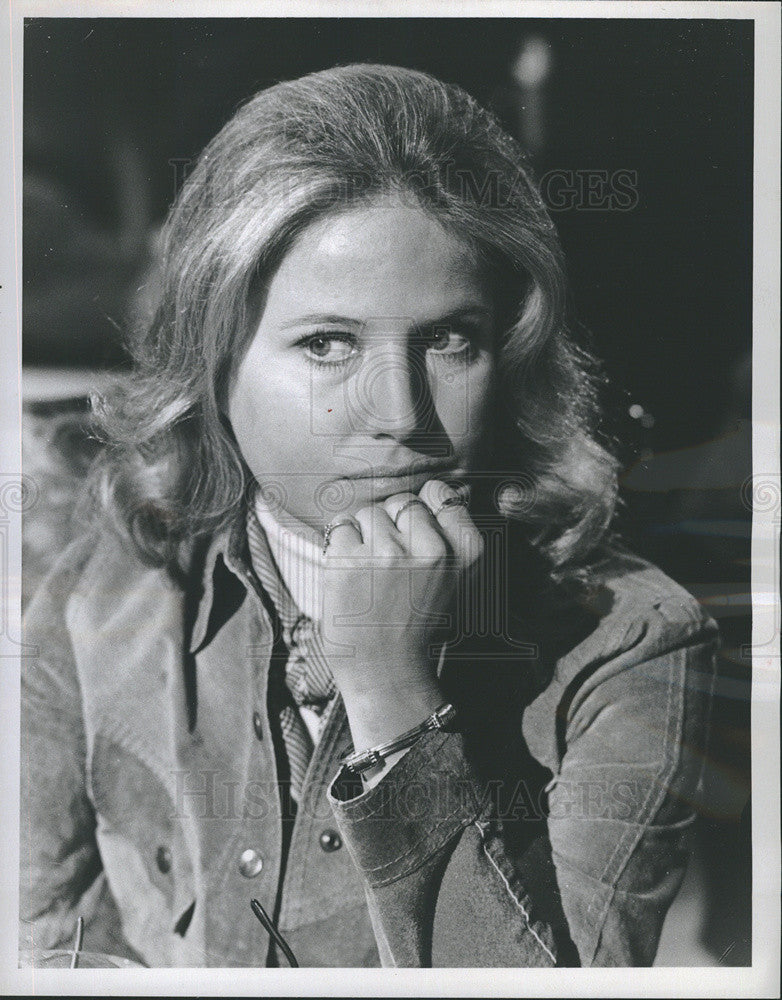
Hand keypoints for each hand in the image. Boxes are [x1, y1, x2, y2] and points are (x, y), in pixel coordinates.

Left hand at [321, 479, 482, 749]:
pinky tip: (350, 574)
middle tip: (390, 564)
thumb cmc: (416, 622)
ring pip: (369, 511)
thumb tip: (430, 488)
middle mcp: (432, 549)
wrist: (384, 670)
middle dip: (391, 524)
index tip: (415, 532)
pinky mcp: (349, 561)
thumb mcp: (455, 580)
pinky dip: (339, 546)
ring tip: (369, 571)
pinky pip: (340, 526)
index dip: (423, 507)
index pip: (440, 493)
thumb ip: (449, 535)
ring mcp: (388, 553)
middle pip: (401, 500)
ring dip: (363, 534)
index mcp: (465, 552)